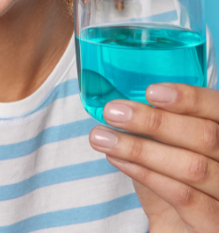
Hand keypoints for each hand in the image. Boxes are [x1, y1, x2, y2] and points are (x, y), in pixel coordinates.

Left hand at [88, 83, 218, 232]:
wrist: (179, 230)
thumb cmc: (173, 182)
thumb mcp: (168, 147)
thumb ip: (159, 125)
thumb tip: (121, 100)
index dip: (190, 99)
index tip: (151, 91)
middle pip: (208, 137)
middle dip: (156, 121)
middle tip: (113, 111)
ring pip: (193, 166)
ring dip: (140, 148)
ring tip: (102, 136)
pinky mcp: (214, 224)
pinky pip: (183, 195)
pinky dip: (146, 173)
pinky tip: (117, 159)